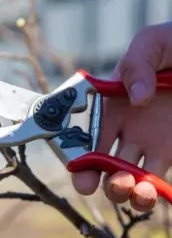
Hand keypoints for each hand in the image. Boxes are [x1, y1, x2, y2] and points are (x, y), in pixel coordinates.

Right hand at [72, 22, 171, 211]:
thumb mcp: (152, 43)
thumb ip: (136, 64)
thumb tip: (136, 99)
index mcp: (110, 105)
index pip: (84, 134)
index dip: (75, 152)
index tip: (75, 166)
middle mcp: (124, 128)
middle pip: (99, 161)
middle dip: (91, 178)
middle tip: (92, 185)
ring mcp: (147, 142)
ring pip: (125, 177)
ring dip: (121, 191)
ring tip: (135, 190)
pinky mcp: (169, 152)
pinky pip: (155, 180)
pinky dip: (150, 194)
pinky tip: (151, 193)